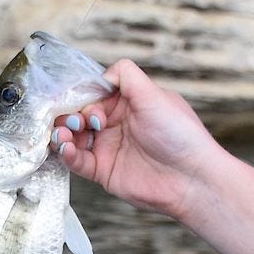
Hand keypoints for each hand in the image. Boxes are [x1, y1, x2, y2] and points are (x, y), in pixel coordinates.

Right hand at [51, 59, 224, 221]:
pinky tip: (67, 148)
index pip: (94, 93)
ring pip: (73, 137)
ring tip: (63, 134)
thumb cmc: (179, 135)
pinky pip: (77, 161)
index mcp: (128, 104)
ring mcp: (108, 148)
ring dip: (62, 132)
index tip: (76, 98)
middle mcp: (116, 124)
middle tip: (75, 120)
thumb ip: (126, 75)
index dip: (83, 94)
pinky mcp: (103, 171)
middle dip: (69, 113)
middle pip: (79, 114)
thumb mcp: (153, 94)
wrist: (191, 179)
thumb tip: (101, 74)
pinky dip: (67, 154)